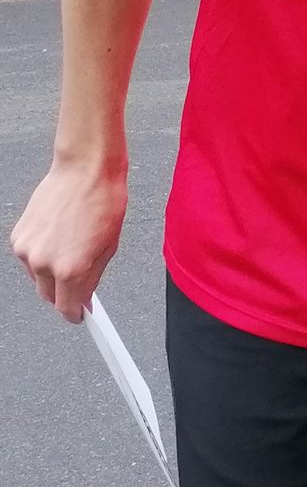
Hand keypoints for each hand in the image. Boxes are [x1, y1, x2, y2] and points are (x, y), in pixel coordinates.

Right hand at [11, 158, 127, 321]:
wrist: (85, 170)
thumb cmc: (103, 200)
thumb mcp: (110, 246)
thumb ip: (93, 278)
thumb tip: (85, 298)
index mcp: (70, 269)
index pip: (67, 308)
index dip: (76, 314)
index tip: (80, 316)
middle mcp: (43, 263)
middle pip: (49, 297)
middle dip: (65, 294)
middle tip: (81, 280)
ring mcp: (27, 250)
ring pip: (37, 278)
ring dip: (52, 273)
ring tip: (72, 247)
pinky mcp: (17, 237)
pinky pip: (30, 259)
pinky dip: (42, 255)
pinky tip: (58, 237)